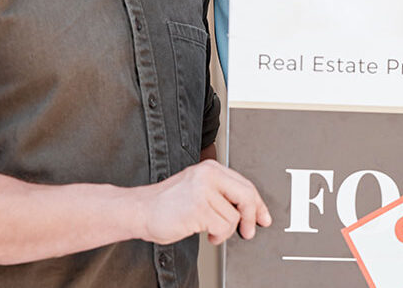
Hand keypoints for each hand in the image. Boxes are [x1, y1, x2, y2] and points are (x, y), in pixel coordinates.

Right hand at [138, 160, 271, 245]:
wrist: (139, 210)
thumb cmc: (166, 203)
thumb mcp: (197, 188)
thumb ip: (222, 194)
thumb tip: (250, 211)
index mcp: (210, 168)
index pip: (245, 184)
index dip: (258, 204)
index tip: (263, 217)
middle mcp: (208, 175)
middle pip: (246, 196)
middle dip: (251, 217)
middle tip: (249, 231)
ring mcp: (202, 191)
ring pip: (234, 216)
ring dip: (226, 231)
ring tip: (212, 232)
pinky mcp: (198, 208)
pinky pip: (223, 227)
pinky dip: (218, 236)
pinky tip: (207, 235)